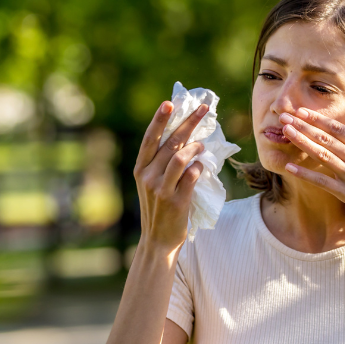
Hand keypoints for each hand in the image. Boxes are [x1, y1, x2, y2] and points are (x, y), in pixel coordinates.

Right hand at [133, 100, 207, 249]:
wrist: (158, 240)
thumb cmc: (159, 208)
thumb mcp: (152, 183)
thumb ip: (162, 163)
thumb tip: (184, 137)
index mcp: (140, 169)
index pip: (150, 139)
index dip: (159, 120)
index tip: (170, 103)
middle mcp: (148, 176)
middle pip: (170, 143)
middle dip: (189, 123)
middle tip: (204, 109)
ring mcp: (161, 189)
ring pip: (181, 157)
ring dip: (196, 147)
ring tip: (203, 145)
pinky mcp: (176, 200)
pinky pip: (191, 175)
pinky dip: (199, 167)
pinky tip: (201, 166)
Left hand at [279, 104, 344, 229]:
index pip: (340, 129)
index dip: (320, 119)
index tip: (304, 111)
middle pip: (326, 139)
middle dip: (304, 126)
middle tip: (285, 116)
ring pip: (322, 155)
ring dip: (302, 142)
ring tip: (286, 131)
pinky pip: (322, 181)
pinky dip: (305, 174)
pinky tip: (289, 166)